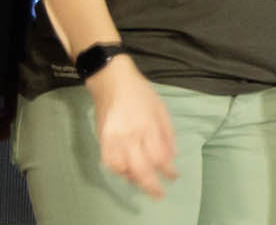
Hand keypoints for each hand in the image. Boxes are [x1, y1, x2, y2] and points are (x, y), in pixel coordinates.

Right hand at [90, 61, 179, 197]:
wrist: (111, 82)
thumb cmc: (141, 93)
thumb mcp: (161, 109)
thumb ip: (167, 134)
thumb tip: (171, 156)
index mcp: (148, 127)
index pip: (160, 157)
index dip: (168, 170)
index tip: (174, 177)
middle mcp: (130, 137)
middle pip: (141, 169)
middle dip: (151, 185)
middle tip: (159, 193)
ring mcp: (114, 140)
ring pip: (124, 170)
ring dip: (134, 179)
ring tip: (143, 180)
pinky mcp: (101, 141)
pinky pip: (109, 163)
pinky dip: (119, 171)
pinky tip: (126, 171)